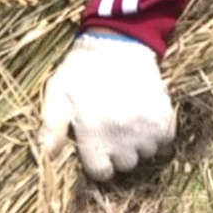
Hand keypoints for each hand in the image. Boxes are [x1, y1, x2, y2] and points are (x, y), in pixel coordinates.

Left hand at [39, 31, 174, 180]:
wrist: (118, 40)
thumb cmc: (83, 68)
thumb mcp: (57, 92)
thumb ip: (51, 127)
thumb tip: (47, 156)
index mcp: (93, 136)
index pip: (101, 172)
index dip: (99, 161)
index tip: (99, 146)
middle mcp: (121, 138)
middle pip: (126, 165)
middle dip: (120, 152)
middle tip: (114, 129)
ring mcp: (144, 129)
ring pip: (147, 153)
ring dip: (140, 143)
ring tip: (130, 122)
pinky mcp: (163, 116)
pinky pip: (166, 141)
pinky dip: (158, 134)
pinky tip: (146, 119)